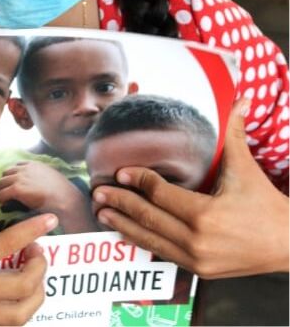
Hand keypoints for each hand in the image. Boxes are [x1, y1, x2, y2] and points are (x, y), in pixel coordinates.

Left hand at [0, 162, 96, 232]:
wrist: (65, 200)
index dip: (14, 176)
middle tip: (9, 194)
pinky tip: (5, 206)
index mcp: (34, 164)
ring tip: (6, 200)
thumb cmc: (62, 192)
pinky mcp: (17, 189)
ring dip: (2, 191)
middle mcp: (25, 168)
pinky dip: (1, 200)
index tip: (15, 185)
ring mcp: (20, 178)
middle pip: (5, 173)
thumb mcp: (52, 176)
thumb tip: (38, 183)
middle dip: (6, 183)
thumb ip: (42, 175)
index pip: (16, 166)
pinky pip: (1, 194)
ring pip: (0, 183)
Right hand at [0, 166, 57, 324]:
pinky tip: (16, 299)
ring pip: (17, 316)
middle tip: (40, 250)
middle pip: (22, 286)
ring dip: (35, 296)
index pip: (6, 244)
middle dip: (40, 267)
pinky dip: (16, 314)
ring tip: (35, 277)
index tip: (49, 219)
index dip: (32, 230)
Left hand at [92, 99, 288, 278]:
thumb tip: (240, 99)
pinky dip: (140, 241)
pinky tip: (124, 232)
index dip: (139, 181)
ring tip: (101, 213)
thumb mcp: (246, 169)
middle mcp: (197, 241)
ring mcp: (196, 259)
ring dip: (123, 225)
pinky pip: (161, 253)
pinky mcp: (198, 270)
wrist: (288, 247)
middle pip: (149, 217)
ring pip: (150, 239)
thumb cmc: (266, 206)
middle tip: (99, 192)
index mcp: (206, 215)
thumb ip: (235, 133)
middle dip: (120, 204)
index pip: (161, 194)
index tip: (120, 172)